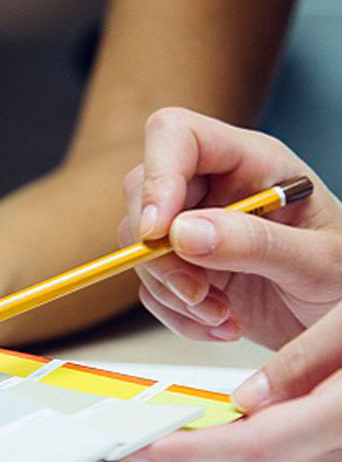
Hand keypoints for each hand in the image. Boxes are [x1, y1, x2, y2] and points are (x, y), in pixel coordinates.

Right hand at [120, 107, 341, 351]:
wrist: (338, 325)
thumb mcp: (316, 260)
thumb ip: (255, 242)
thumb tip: (183, 233)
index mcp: (251, 162)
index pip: (177, 136)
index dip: (156, 177)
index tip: (155, 232)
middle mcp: (215, 189)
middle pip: (142, 194)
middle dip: (159, 253)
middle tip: (195, 291)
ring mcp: (194, 230)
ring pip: (140, 249)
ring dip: (173, 293)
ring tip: (223, 316)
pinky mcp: (185, 270)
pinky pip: (153, 289)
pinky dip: (179, 316)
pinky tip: (223, 325)